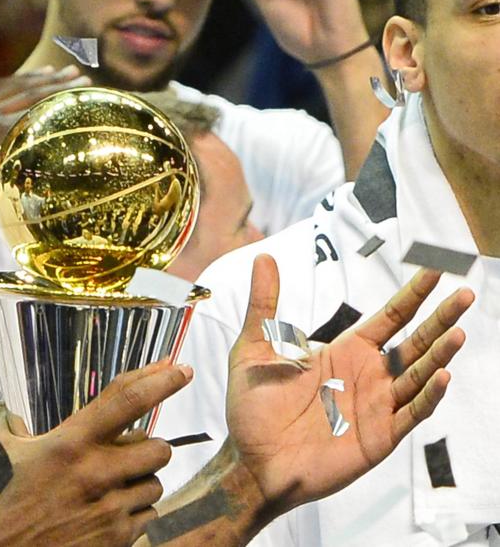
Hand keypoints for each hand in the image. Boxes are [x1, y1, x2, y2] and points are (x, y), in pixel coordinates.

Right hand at [0, 67, 89, 203]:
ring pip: (29, 96)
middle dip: (49, 78)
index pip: (1, 87)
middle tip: (75, 71)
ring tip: (82, 81)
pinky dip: (52, 107)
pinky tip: (71, 106)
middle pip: (20, 86)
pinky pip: (31, 115)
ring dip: (58, 87)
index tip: (48, 71)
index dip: (27, 78)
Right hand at [0, 362, 190, 546]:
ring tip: (109, 485)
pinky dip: (135, 511)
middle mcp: (97, 473)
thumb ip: (2, 418)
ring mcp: (110, 509)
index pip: (127, 400)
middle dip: (146, 446)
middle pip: (157, 447)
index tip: (179, 367)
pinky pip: (148, 517)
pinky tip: (107, 512)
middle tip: (121, 452)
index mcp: (71, 442)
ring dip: (140, 480)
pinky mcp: (115, 540)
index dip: (159, 379)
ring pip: (155, 483)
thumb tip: (6, 413)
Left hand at [226, 254, 472, 515]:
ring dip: (441, 355)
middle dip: (441, 319)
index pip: (389, 317)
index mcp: (344, 351)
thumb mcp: (255, 348)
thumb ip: (264, 304)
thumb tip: (263, 256)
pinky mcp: (378, 437)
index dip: (412, 295)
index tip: (433, 270)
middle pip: (415, 342)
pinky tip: (442, 375)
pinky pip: (410, 414)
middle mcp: (368, 375)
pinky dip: (428, 396)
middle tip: (466, 294)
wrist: (250, 460)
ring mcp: (376, 407)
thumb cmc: (252, 407)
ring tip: (459, 331)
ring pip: (420, 376)